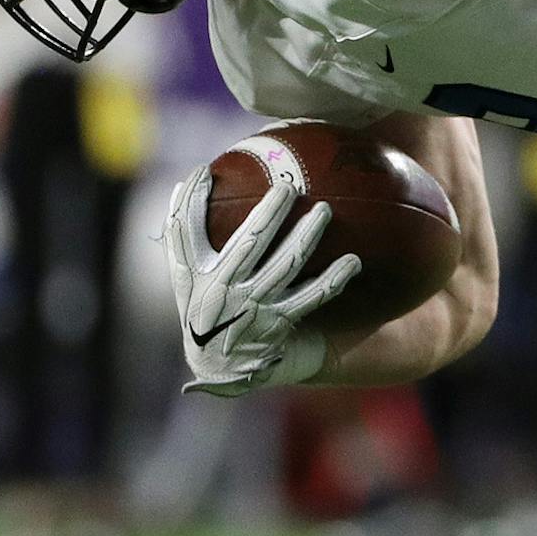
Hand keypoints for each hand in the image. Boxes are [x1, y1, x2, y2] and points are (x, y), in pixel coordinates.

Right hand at [163, 165, 357, 397]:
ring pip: (286, 264)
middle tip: (290, 185)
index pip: (192, 232)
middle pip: (251, 242)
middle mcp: (227, 289)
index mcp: (201, 273)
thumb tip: (193, 178)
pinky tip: (353, 261)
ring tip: (325, 210)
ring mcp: (257, 306)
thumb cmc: (203, 306)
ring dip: (307, 236)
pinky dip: (333, 279)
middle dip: (271, 211)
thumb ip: (183, 231)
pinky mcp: (282, 322)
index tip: (207, 170)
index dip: (197, 203)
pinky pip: (313, 297)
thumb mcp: (185, 274)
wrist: (221, 365)